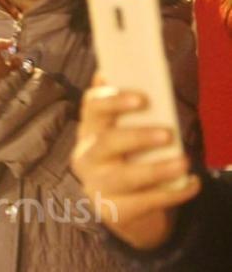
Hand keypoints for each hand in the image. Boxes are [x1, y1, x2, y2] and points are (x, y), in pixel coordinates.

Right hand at [71, 74, 200, 250]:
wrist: (120, 209)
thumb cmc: (125, 160)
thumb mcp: (119, 133)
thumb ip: (119, 108)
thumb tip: (109, 70)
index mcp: (88, 131)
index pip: (91, 109)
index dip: (113, 101)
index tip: (142, 98)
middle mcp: (87, 157)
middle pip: (106, 142)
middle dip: (137, 136)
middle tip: (168, 133)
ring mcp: (97, 186)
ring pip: (125, 177)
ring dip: (157, 169)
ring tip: (185, 162)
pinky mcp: (114, 211)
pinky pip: (145, 202)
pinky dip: (173, 193)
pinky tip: (192, 184)